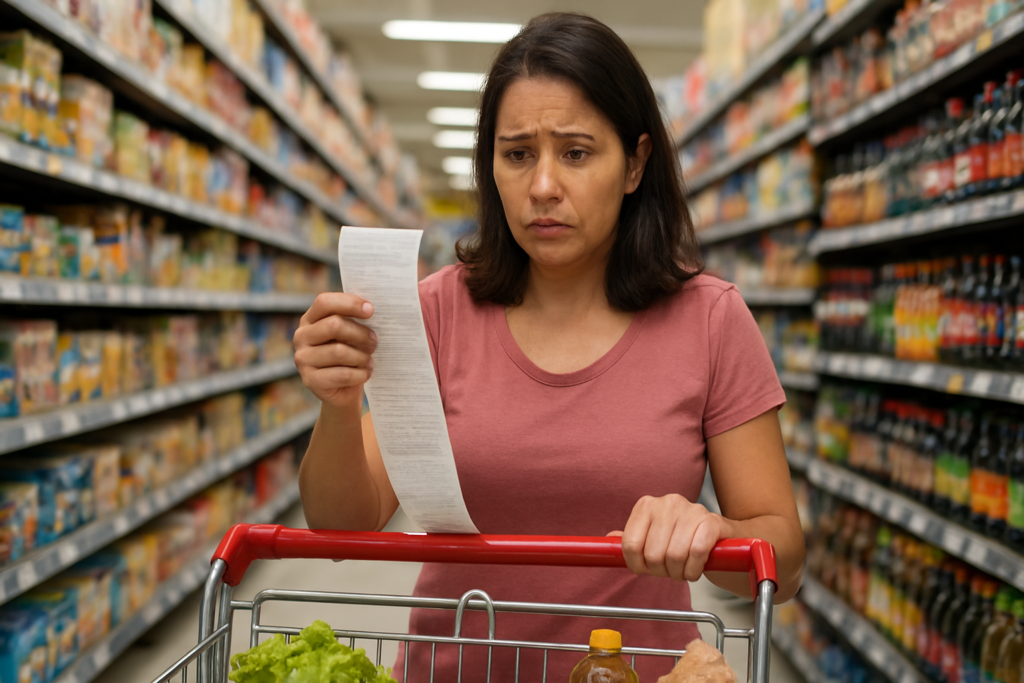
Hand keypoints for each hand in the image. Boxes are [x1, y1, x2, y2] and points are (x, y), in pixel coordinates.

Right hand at [294, 293, 376, 409]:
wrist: (344, 390)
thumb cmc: (350, 355)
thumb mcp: (350, 334)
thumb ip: (354, 320)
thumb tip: (370, 309)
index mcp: (310, 319)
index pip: (324, 302)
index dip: (349, 303)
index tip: (370, 310)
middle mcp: (301, 337)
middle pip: (334, 325)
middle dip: (360, 333)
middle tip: (374, 342)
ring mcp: (302, 359)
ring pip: (339, 351)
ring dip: (362, 356)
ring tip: (369, 361)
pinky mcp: (310, 380)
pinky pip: (342, 374)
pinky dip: (359, 374)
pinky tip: (364, 373)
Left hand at [609, 494, 727, 582]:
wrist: (721, 537)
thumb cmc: (683, 539)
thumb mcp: (654, 536)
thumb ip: (632, 538)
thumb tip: (609, 540)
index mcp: (647, 505)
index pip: (630, 544)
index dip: (636, 565)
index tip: (645, 569)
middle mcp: (668, 502)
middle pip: (652, 553)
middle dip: (660, 571)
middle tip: (669, 571)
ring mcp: (691, 510)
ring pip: (674, 555)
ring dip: (678, 573)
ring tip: (682, 570)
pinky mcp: (712, 522)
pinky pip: (696, 553)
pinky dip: (693, 570)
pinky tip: (694, 569)